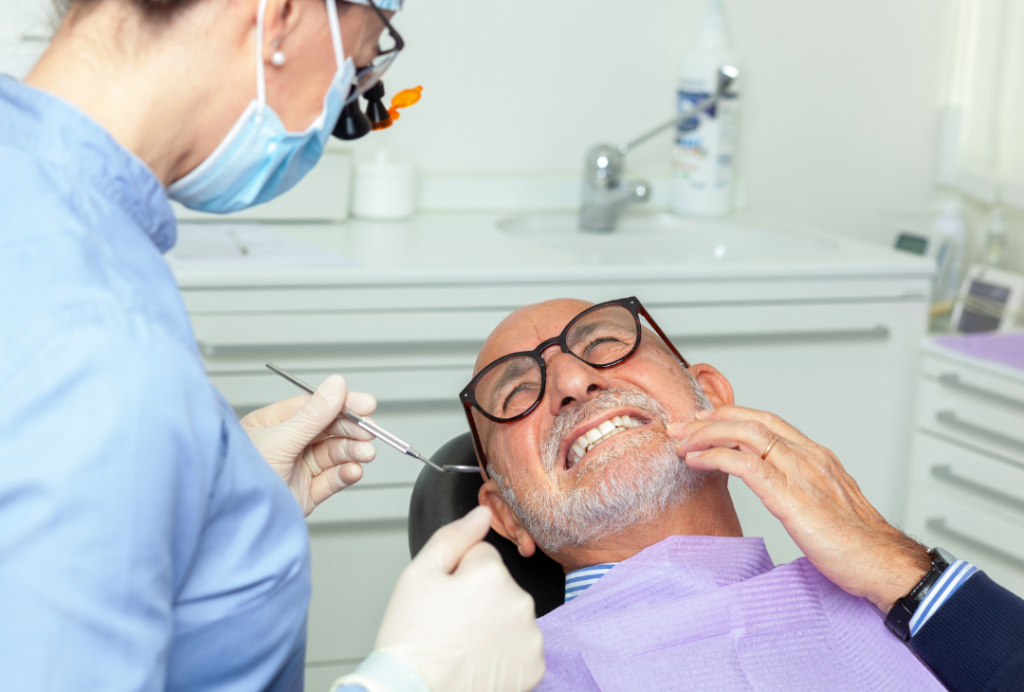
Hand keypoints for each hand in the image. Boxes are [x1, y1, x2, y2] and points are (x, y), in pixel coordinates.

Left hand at [240, 374, 376, 516]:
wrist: (237, 523)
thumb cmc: (242, 480)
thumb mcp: (280, 440)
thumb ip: (313, 415)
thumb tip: (337, 386)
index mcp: (271, 425)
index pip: (312, 407)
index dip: (341, 404)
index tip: (365, 405)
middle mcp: (285, 445)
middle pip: (327, 430)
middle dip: (350, 431)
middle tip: (369, 432)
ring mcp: (296, 469)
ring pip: (333, 454)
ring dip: (352, 453)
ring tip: (365, 454)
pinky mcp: (306, 493)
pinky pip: (332, 479)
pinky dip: (345, 474)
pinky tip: (353, 471)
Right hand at [372, 506, 544, 691]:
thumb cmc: (410, 642)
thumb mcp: (418, 575)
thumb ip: (454, 536)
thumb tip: (481, 513)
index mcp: (492, 574)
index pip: (481, 556)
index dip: (456, 575)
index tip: (442, 600)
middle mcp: (520, 602)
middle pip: (498, 585)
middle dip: (477, 598)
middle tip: (448, 625)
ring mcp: (530, 638)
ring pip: (510, 615)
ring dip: (492, 625)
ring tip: (462, 646)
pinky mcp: (534, 668)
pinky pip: (521, 646)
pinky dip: (505, 654)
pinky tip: (479, 662)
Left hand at [670, 405, 930, 612]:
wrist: (883, 564)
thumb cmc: (857, 543)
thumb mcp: (825, 502)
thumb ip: (801, 486)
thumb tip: (775, 486)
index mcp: (816, 455)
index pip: (766, 420)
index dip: (731, 415)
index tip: (703, 420)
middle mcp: (808, 456)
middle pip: (750, 421)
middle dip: (710, 420)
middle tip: (681, 428)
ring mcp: (800, 473)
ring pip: (744, 435)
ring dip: (706, 436)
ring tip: (682, 444)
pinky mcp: (790, 497)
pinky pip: (744, 465)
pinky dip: (715, 457)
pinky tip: (696, 462)